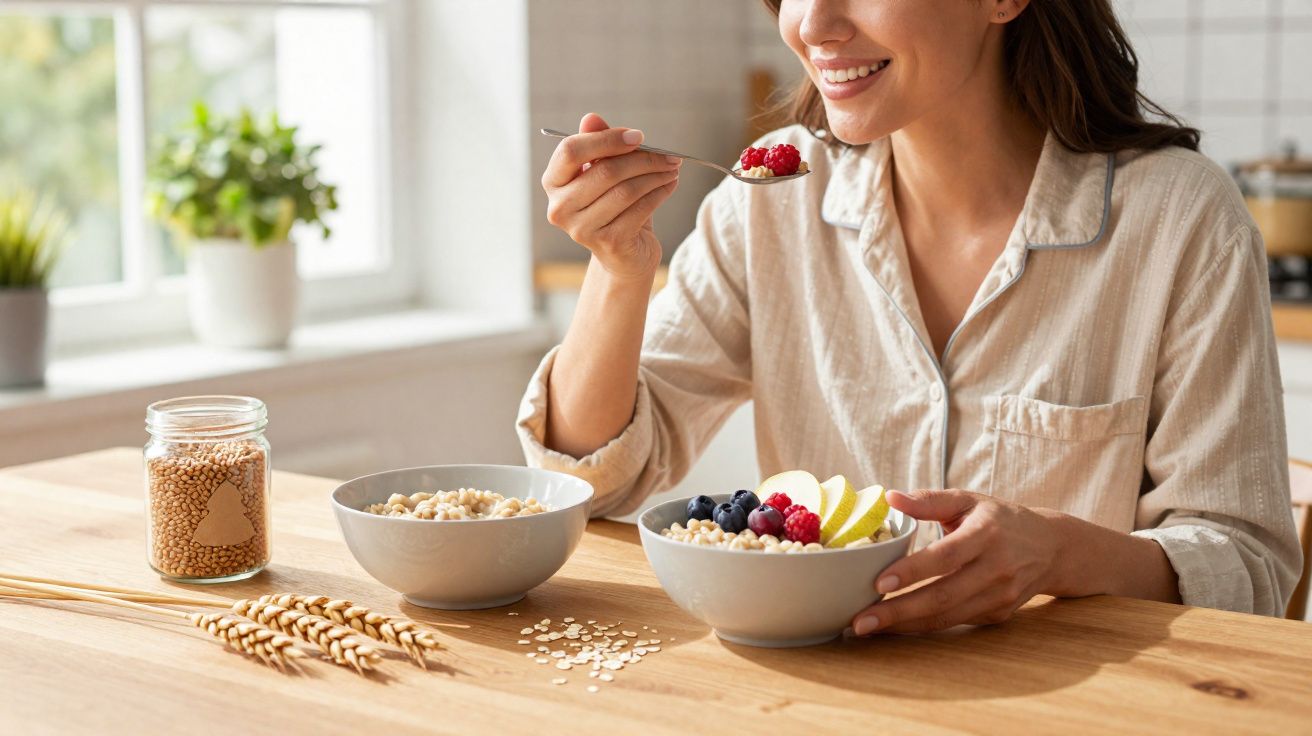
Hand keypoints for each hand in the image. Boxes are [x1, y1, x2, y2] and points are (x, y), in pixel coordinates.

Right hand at [542, 112, 682, 281]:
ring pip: (626, 190)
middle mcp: (560, 208)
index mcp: (553, 183)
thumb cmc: (612, 207)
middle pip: (605, 170)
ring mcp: (581, 229)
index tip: (638, 136)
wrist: (622, 256)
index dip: (606, 139)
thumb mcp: (603, 173)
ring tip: (672, 168)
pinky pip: (640, 208)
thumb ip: (597, 146)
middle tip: (669, 154)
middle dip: (643, 158)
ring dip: (656, 175)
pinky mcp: (608, 242)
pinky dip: (660, 193)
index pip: (571, 150)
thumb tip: (591, 118)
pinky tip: (670, 185)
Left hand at [851, 489, 1065, 634]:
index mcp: (986, 534)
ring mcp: (999, 596)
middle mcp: (996, 568)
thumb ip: (929, 500)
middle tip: (860, 621)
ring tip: (868, 627)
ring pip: (947, 616)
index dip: (912, 571)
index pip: (946, 556)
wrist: (1052, 548)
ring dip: (905, 625)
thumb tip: (890, 497)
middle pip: (943, 596)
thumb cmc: (1000, 519)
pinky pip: (955, 623)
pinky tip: (895, 626)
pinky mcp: (998, 614)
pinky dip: (923, 626)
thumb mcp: (968, 500)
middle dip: (898, 612)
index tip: (879, 583)